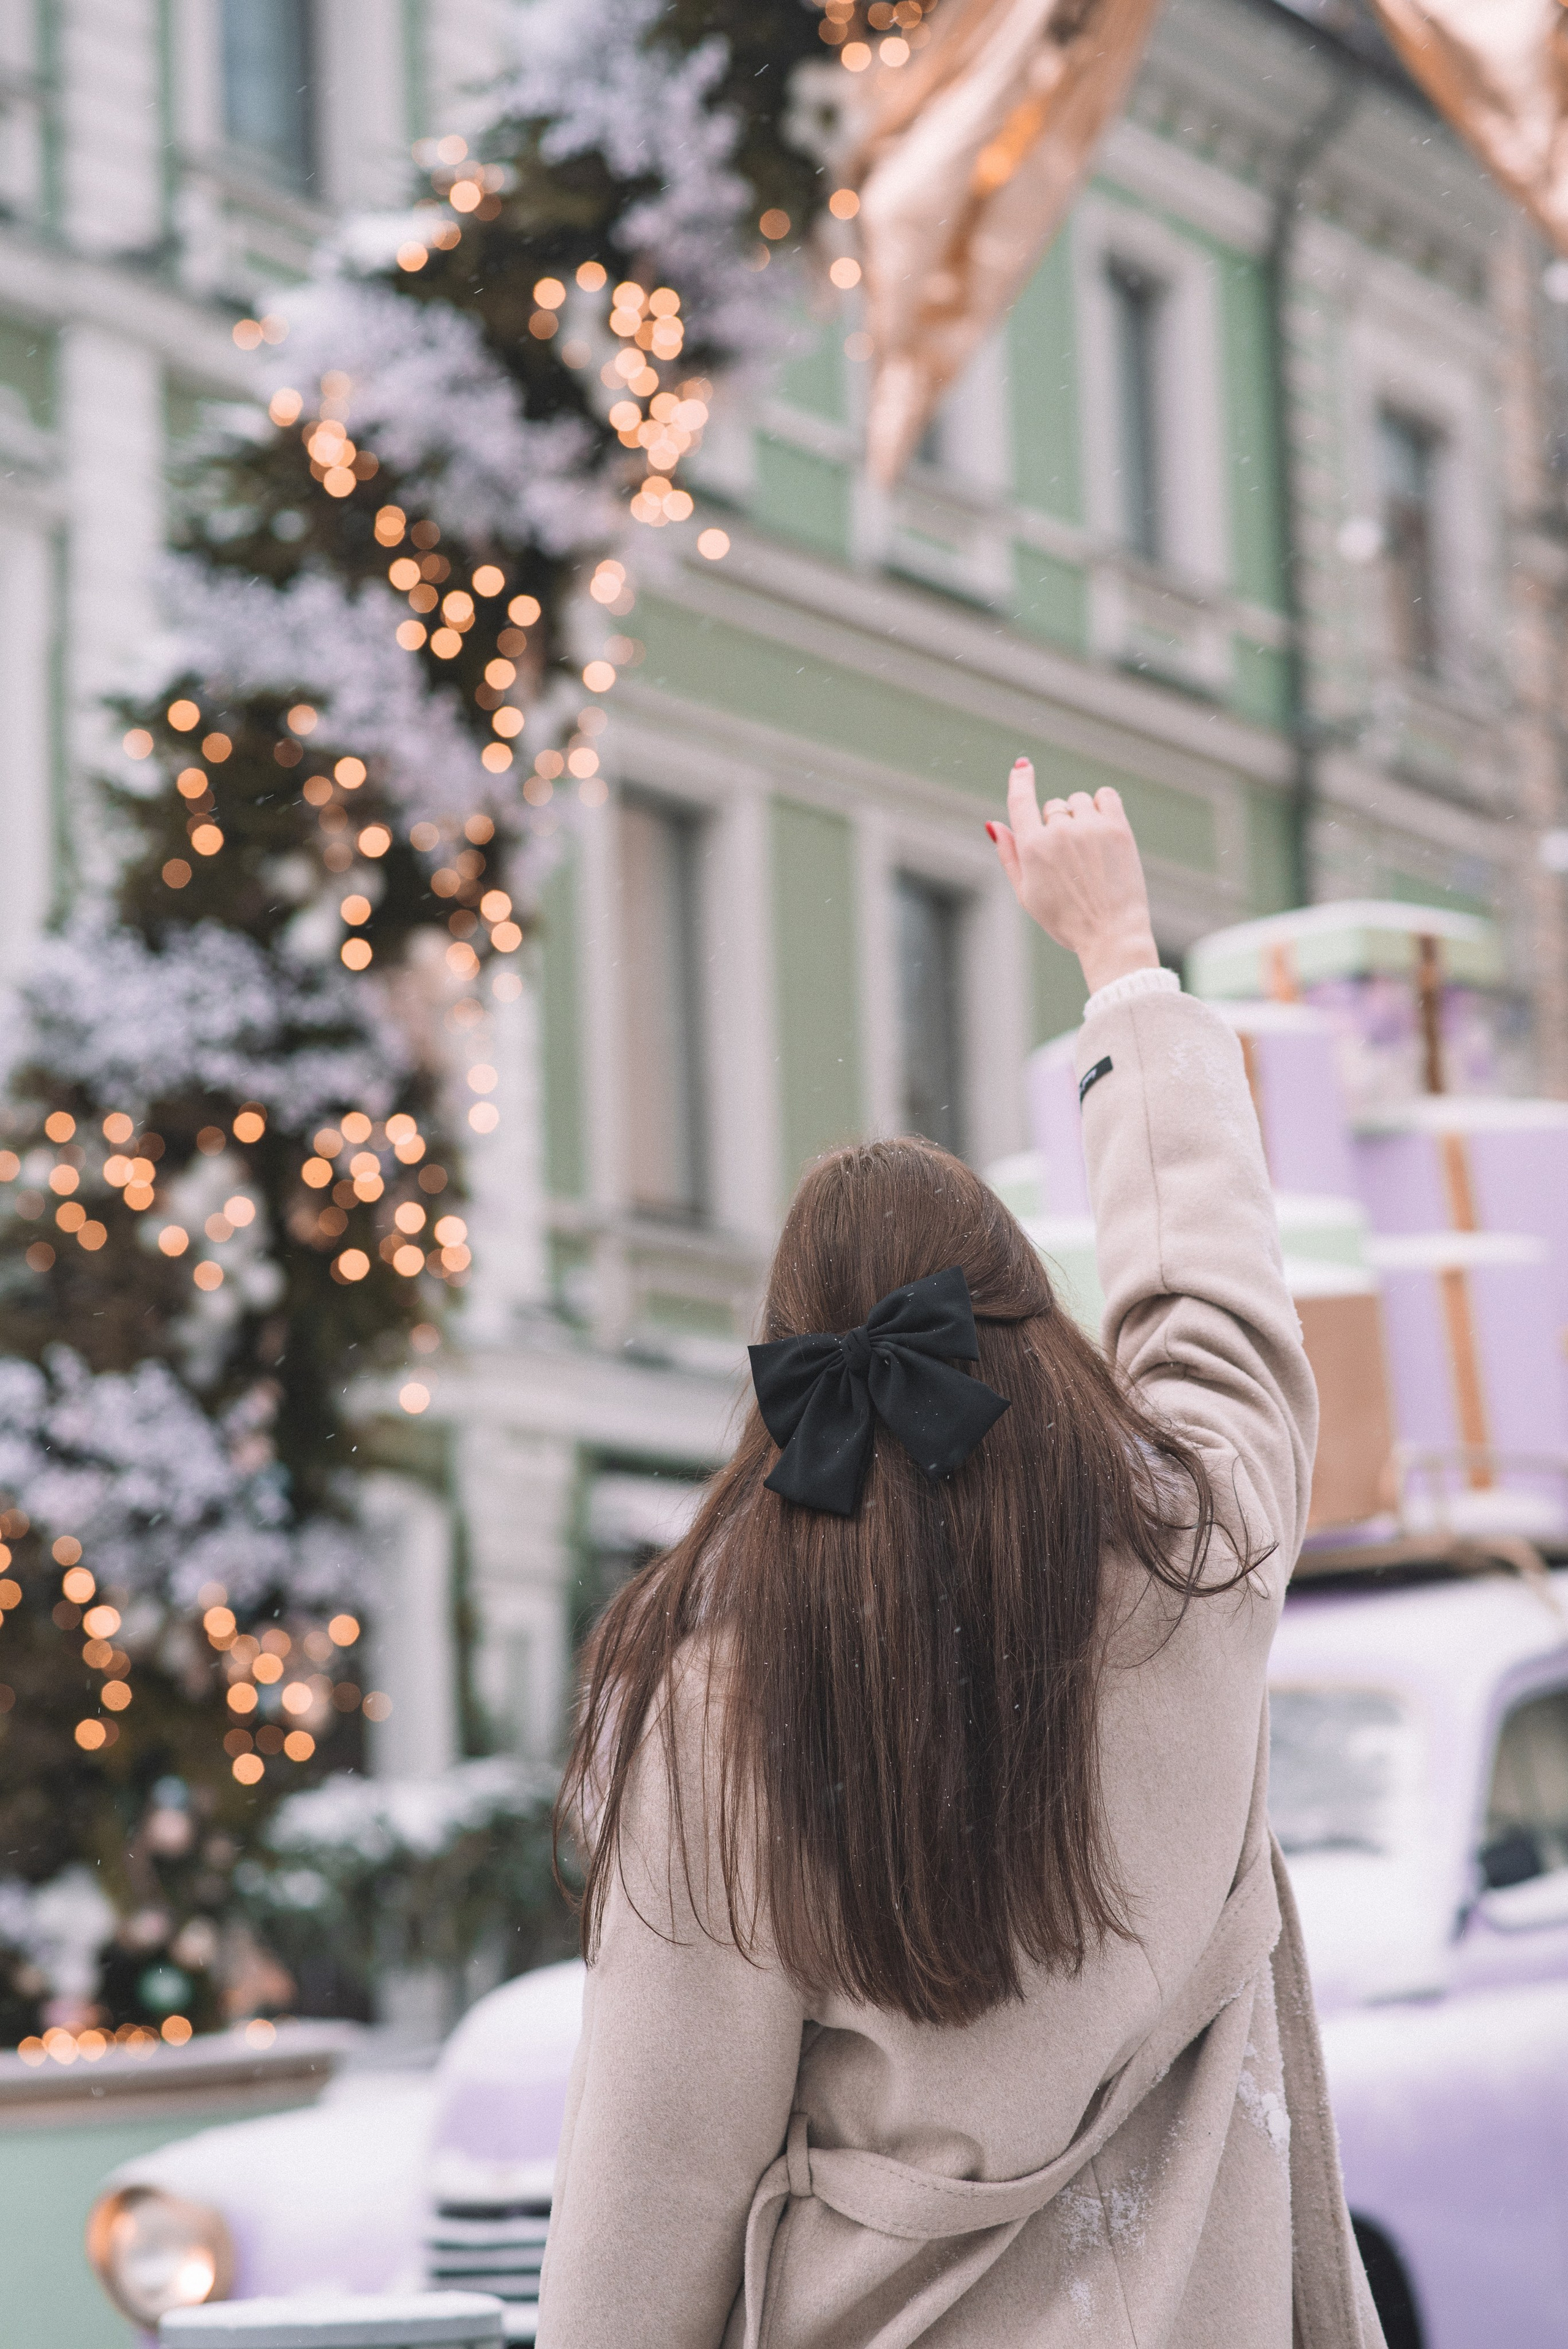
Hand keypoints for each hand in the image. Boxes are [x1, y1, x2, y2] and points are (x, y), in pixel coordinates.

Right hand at [987, 764, 1158, 996]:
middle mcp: (1060, 832)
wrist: (1111, 934)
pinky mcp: (1118, 828)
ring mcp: (1090, 828)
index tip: (1022, 765)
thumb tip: (993, 824)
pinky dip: (1102, 805)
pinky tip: (1103, 827)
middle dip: (1057, 824)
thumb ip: (1009, 856)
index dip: (1020, 779)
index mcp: (1033, 848)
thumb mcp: (1026, 894)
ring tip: (1089, 850)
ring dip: (1080, 816)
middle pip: (1053, 807)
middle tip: (1069, 859)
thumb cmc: (1066, 920)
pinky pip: (1106, 795)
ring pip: (1078, 801)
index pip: (1021, 800)